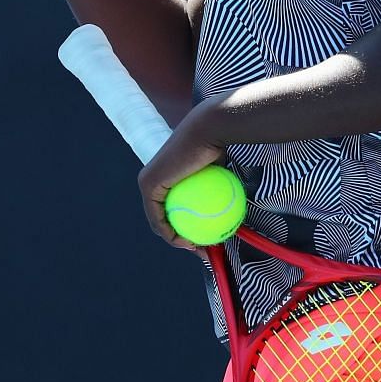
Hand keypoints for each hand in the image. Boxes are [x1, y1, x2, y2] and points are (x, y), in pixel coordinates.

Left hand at [136, 104, 230, 249]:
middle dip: (183, 240)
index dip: (189, 230)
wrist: (209, 132)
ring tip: (198, 250)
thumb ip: (219, 194)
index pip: (173, 211)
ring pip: (159, 221)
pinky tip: (189, 243)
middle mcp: (152, 179)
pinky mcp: (147, 184)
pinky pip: (158, 218)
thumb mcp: (219, 178)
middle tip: (204, 250)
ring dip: (177, 241)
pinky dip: (172, 234)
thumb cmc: (220, 150)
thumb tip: (233, 216)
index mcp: (166, 178)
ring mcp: (147, 181)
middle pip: (165, 218)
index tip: (209, 242)